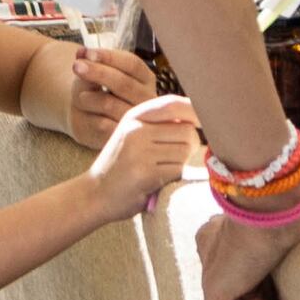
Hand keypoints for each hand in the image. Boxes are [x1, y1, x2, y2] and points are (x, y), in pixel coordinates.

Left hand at [30, 34, 158, 143]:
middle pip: (124, 83)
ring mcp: (138, 121)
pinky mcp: (124, 137)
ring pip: (111, 104)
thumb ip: (89, 64)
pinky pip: (104, 125)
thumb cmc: (94, 92)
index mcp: (145, 78)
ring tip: (80, 97)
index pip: (132, 64)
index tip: (86, 52)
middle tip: (76, 67)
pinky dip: (89, 116)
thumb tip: (81, 53)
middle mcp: (148, 99)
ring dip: (89, 98)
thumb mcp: (91, 75)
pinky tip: (84, 113)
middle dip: (98, 72)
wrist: (89, 119)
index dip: (109, 57)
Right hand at [84, 94, 198, 223]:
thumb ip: (161, 124)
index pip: (174, 104)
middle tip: (174, 159)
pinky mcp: (145, 173)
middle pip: (187, 131)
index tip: (205, 123)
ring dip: (182, 163)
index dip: (196, 112)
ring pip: (185, 151)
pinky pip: (178, 170)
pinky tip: (158, 181)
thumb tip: (200, 116)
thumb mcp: (134, 135)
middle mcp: (136, 128)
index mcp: (135, 116)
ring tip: (163, 170)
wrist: (94, 194)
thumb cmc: (121, 166)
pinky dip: (174, 177)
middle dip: (190, 146)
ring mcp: (140, 151)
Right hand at [195, 202, 299, 299]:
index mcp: (209, 249)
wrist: (281, 216)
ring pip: (261, 287)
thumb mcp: (217, 288)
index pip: (217, 294)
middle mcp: (232, 246)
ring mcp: (260, 246)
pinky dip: (280, 297)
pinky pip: (280, 278)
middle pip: (240, 293)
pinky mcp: (284, 246)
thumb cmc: (243, 249)